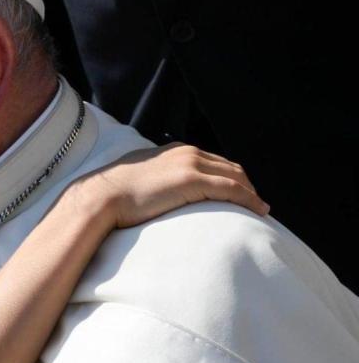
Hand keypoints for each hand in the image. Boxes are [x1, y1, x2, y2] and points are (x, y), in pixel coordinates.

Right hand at [68, 144, 268, 228]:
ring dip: (251, 193)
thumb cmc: (112, 194)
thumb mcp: (135, 178)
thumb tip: (148, 193)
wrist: (101, 196)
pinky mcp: (193, 181)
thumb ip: (150, 179)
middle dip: (245, 184)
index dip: (228, 176)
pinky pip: (233, 190)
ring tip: (260, 209)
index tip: (238, 191)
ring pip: (236, 176)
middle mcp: (186, 153)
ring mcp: (191, 165)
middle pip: (229, 166)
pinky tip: (260, 211)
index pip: (211, 160)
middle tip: (254, 203)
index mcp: (173, 151)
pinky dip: (250, 200)